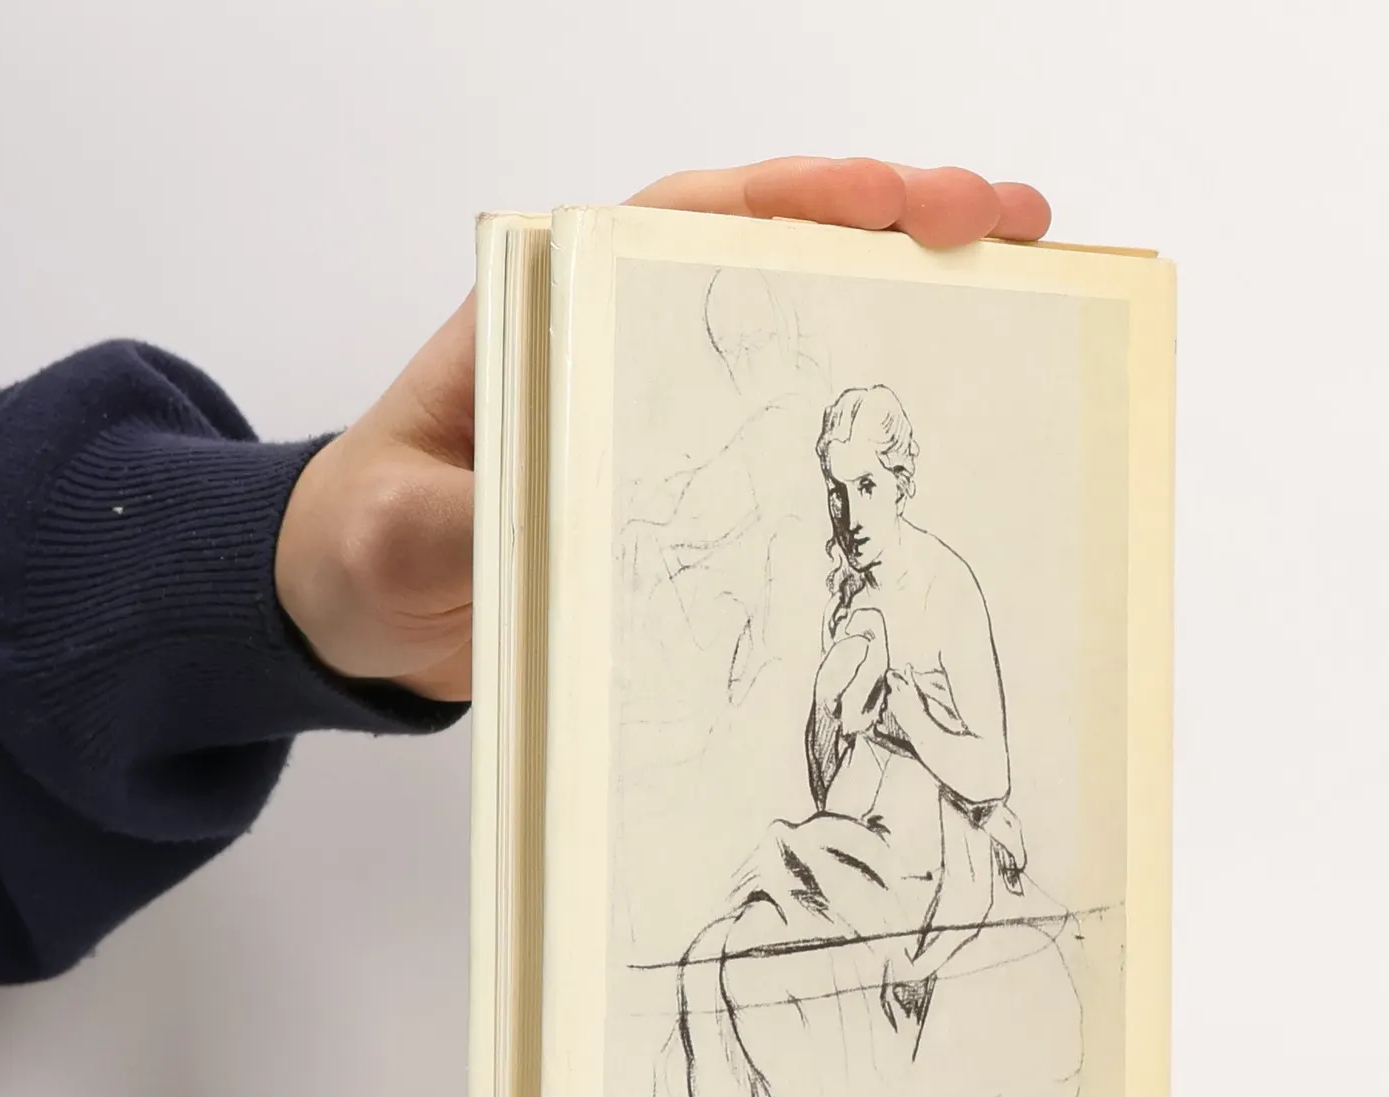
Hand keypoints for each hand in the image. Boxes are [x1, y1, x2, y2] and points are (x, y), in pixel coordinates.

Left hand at [276, 158, 1051, 702]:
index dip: (794, 197)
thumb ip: (458, 522)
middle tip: (1009, 221)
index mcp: (557, 310)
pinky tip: (955, 410)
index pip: (684, 218)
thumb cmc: (367, 543)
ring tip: (1023, 282)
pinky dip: (879, 417)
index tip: (886, 196)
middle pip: (776, 249)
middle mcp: (627, 336)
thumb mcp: (398, 533)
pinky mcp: (697, 477)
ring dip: (913, 299)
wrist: (365, 609)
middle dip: (898, 221)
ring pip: (806, 324)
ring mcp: (671, 405)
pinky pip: (801, 432)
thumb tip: (522, 520)